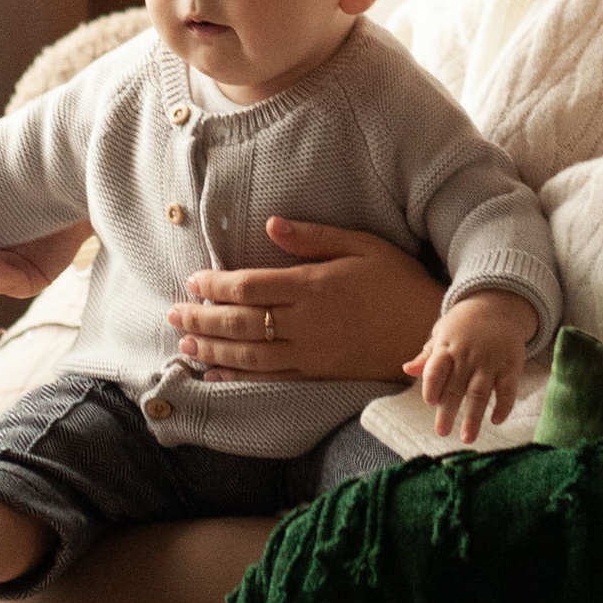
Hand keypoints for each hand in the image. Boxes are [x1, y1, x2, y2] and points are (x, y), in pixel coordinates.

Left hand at [173, 217, 445, 383]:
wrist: (428, 329)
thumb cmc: (397, 281)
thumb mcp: (362, 246)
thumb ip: (314, 237)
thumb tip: (271, 223)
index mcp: (313, 285)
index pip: (250, 286)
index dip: (215, 285)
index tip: (194, 280)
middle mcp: (306, 322)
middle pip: (241, 322)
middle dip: (202, 317)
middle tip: (174, 312)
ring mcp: (311, 352)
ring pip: (249, 354)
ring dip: (212, 347)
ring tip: (184, 340)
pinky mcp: (318, 374)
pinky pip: (270, 378)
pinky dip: (238, 377)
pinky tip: (215, 372)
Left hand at [404, 289, 534, 444]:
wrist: (498, 306)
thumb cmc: (463, 326)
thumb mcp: (442, 333)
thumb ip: (427, 357)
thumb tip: (407, 369)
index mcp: (447, 348)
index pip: (436, 368)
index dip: (432, 384)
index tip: (430, 401)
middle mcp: (468, 356)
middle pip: (456, 387)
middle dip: (448, 411)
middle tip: (442, 432)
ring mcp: (490, 361)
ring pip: (480, 392)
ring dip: (474, 417)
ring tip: (467, 438)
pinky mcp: (511, 365)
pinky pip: (508, 389)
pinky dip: (503, 406)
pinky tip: (496, 421)